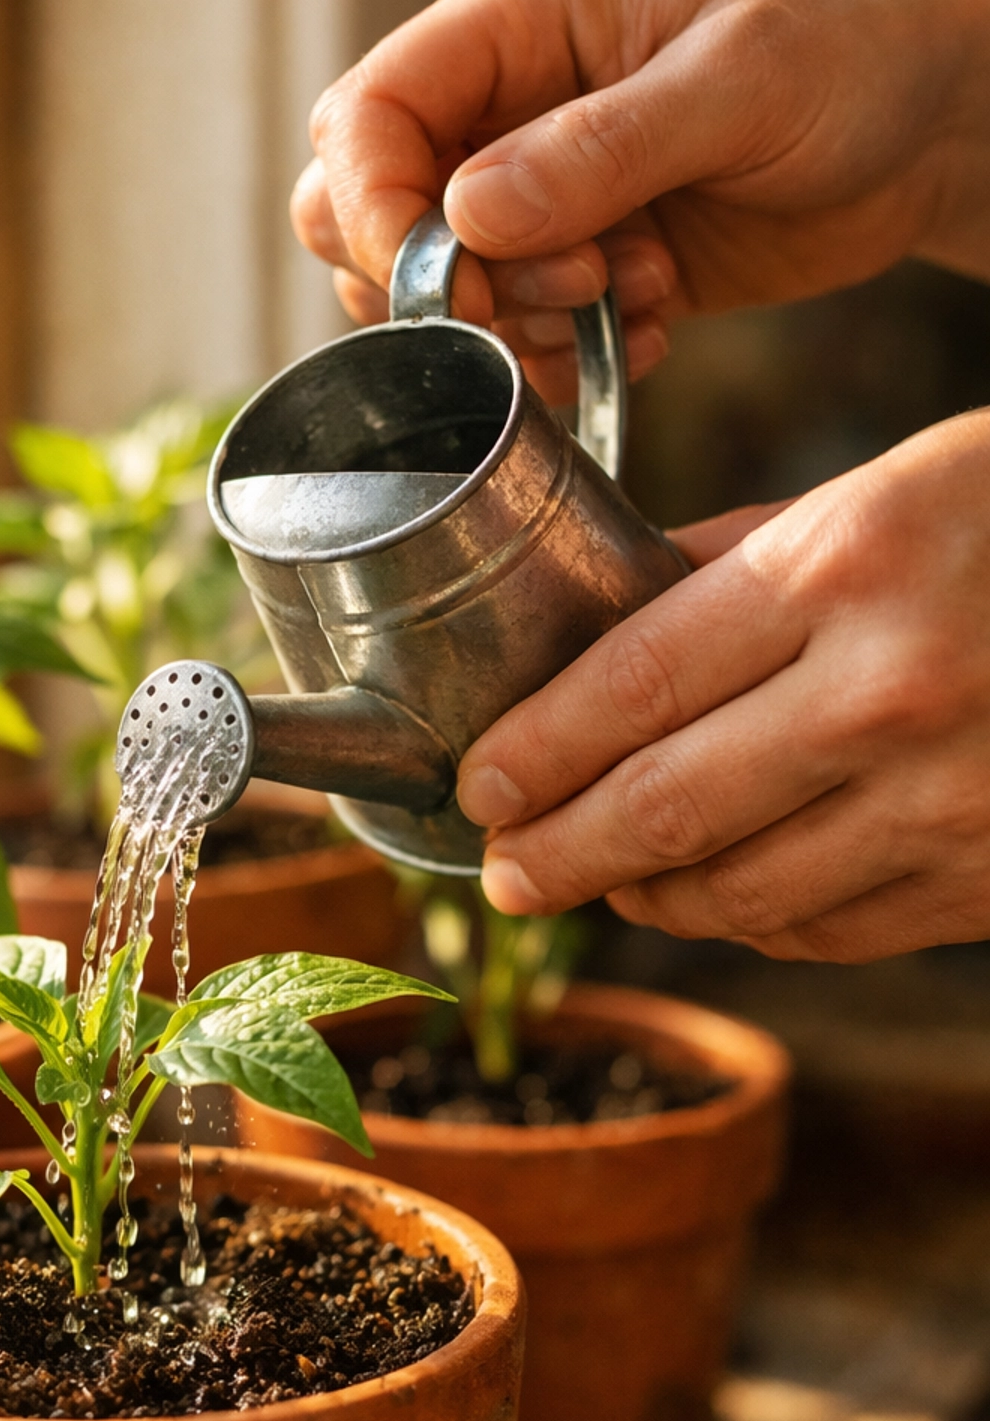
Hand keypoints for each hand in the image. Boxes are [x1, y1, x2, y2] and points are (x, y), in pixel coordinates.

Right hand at [294, 0, 989, 402]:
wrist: (927, 121)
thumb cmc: (848, 56)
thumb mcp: (738, 84)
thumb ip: (600, 148)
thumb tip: (465, 219)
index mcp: (514, 18)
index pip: (364, 117)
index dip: (374, 211)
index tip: (451, 283)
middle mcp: (497, 100)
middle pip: (358, 211)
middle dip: (444, 283)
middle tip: (570, 286)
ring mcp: (527, 185)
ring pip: (429, 290)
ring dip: (520, 323)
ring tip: (637, 290)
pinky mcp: (567, 260)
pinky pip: (508, 334)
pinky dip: (564, 355)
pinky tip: (655, 320)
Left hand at [459, 410, 989, 961]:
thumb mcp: (885, 488)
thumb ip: (742, 560)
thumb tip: (608, 624)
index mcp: (847, 567)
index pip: (632, 687)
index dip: (533, 754)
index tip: (478, 788)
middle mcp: (890, 695)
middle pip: (665, 811)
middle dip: (559, 855)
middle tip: (506, 872)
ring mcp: (951, 803)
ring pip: (741, 895)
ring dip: (647, 898)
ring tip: (600, 881)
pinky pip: (833, 932)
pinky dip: (756, 922)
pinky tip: (721, 897)